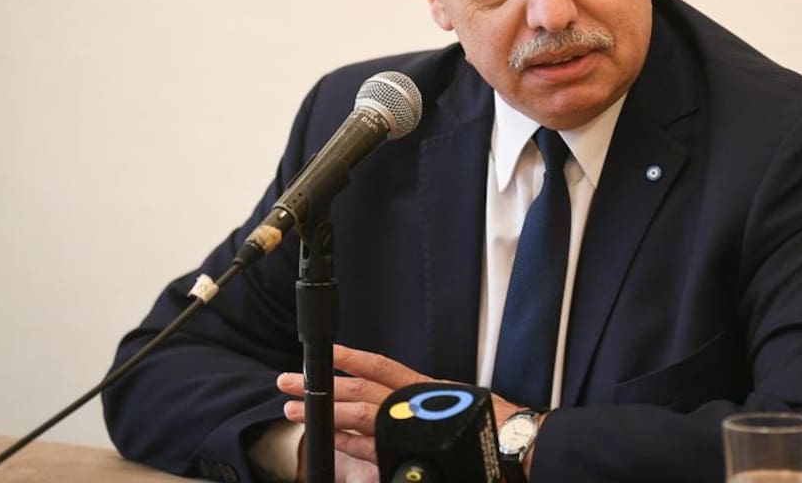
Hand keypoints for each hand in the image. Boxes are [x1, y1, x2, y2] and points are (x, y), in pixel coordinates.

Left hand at [278, 345, 529, 480]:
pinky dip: (345, 444)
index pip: (379, 366)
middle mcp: (413, 402)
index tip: (326, 350)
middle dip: (322, 383)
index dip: (350, 356)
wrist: (514, 444)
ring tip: (294, 409)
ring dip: (324, 412)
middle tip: (288, 380)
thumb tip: (408, 404)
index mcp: (423, 387)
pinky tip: (326, 441)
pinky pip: (368, 448)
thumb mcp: (455, 405)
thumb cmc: (491, 426)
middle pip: (359, 388)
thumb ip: (427, 404)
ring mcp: (408, 427)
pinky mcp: (407, 452)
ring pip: (359, 416)